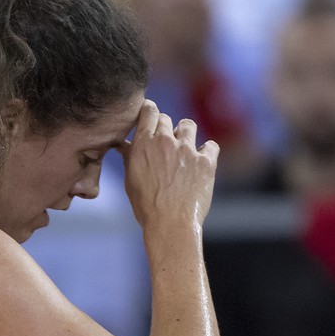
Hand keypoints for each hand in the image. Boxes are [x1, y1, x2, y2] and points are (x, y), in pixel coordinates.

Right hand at [119, 100, 218, 232]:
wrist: (170, 225)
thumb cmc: (146, 206)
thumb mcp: (131, 179)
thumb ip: (129, 156)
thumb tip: (123, 143)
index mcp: (143, 143)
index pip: (149, 110)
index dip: (150, 112)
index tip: (151, 119)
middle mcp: (165, 141)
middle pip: (166, 118)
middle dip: (165, 128)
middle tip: (165, 146)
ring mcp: (187, 150)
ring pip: (188, 125)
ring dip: (185, 135)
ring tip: (184, 151)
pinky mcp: (206, 161)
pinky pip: (211, 145)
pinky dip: (207, 151)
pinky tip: (201, 162)